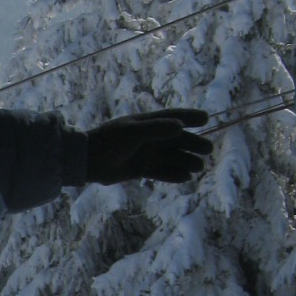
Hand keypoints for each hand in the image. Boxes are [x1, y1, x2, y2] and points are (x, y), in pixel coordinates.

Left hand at [85, 108, 210, 184]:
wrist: (87, 162)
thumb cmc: (109, 142)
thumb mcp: (132, 133)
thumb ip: (156, 129)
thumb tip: (181, 126)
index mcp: (146, 123)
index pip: (173, 117)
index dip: (190, 117)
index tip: (206, 119)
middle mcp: (148, 137)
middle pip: (176, 140)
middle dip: (193, 143)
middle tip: (209, 149)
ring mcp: (144, 154)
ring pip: (171, 157)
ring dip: (186, 161)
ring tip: (200, 166)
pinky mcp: (140, 169)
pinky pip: (161, 171)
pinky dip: (173, 174)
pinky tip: (186, 178)